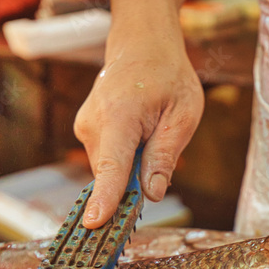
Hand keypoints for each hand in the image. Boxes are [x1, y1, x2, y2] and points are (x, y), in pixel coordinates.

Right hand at [74, 32, 203, 227]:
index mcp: (119, 117)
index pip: (111, 167)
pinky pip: (107, 159)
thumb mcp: (183, 114)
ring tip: (152, 133)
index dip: (104, 199)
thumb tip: (152, 194)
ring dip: (131, 168)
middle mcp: (93, 124)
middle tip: (160, 160)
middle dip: (134, 183)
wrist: (141, 45)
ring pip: (109, 169)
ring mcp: (85, 127)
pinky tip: (139, 137)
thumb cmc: (167, 76)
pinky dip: (124, 160)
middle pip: (112, 175)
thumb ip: (165, 155)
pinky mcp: (86, 132)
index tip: (94, 224)